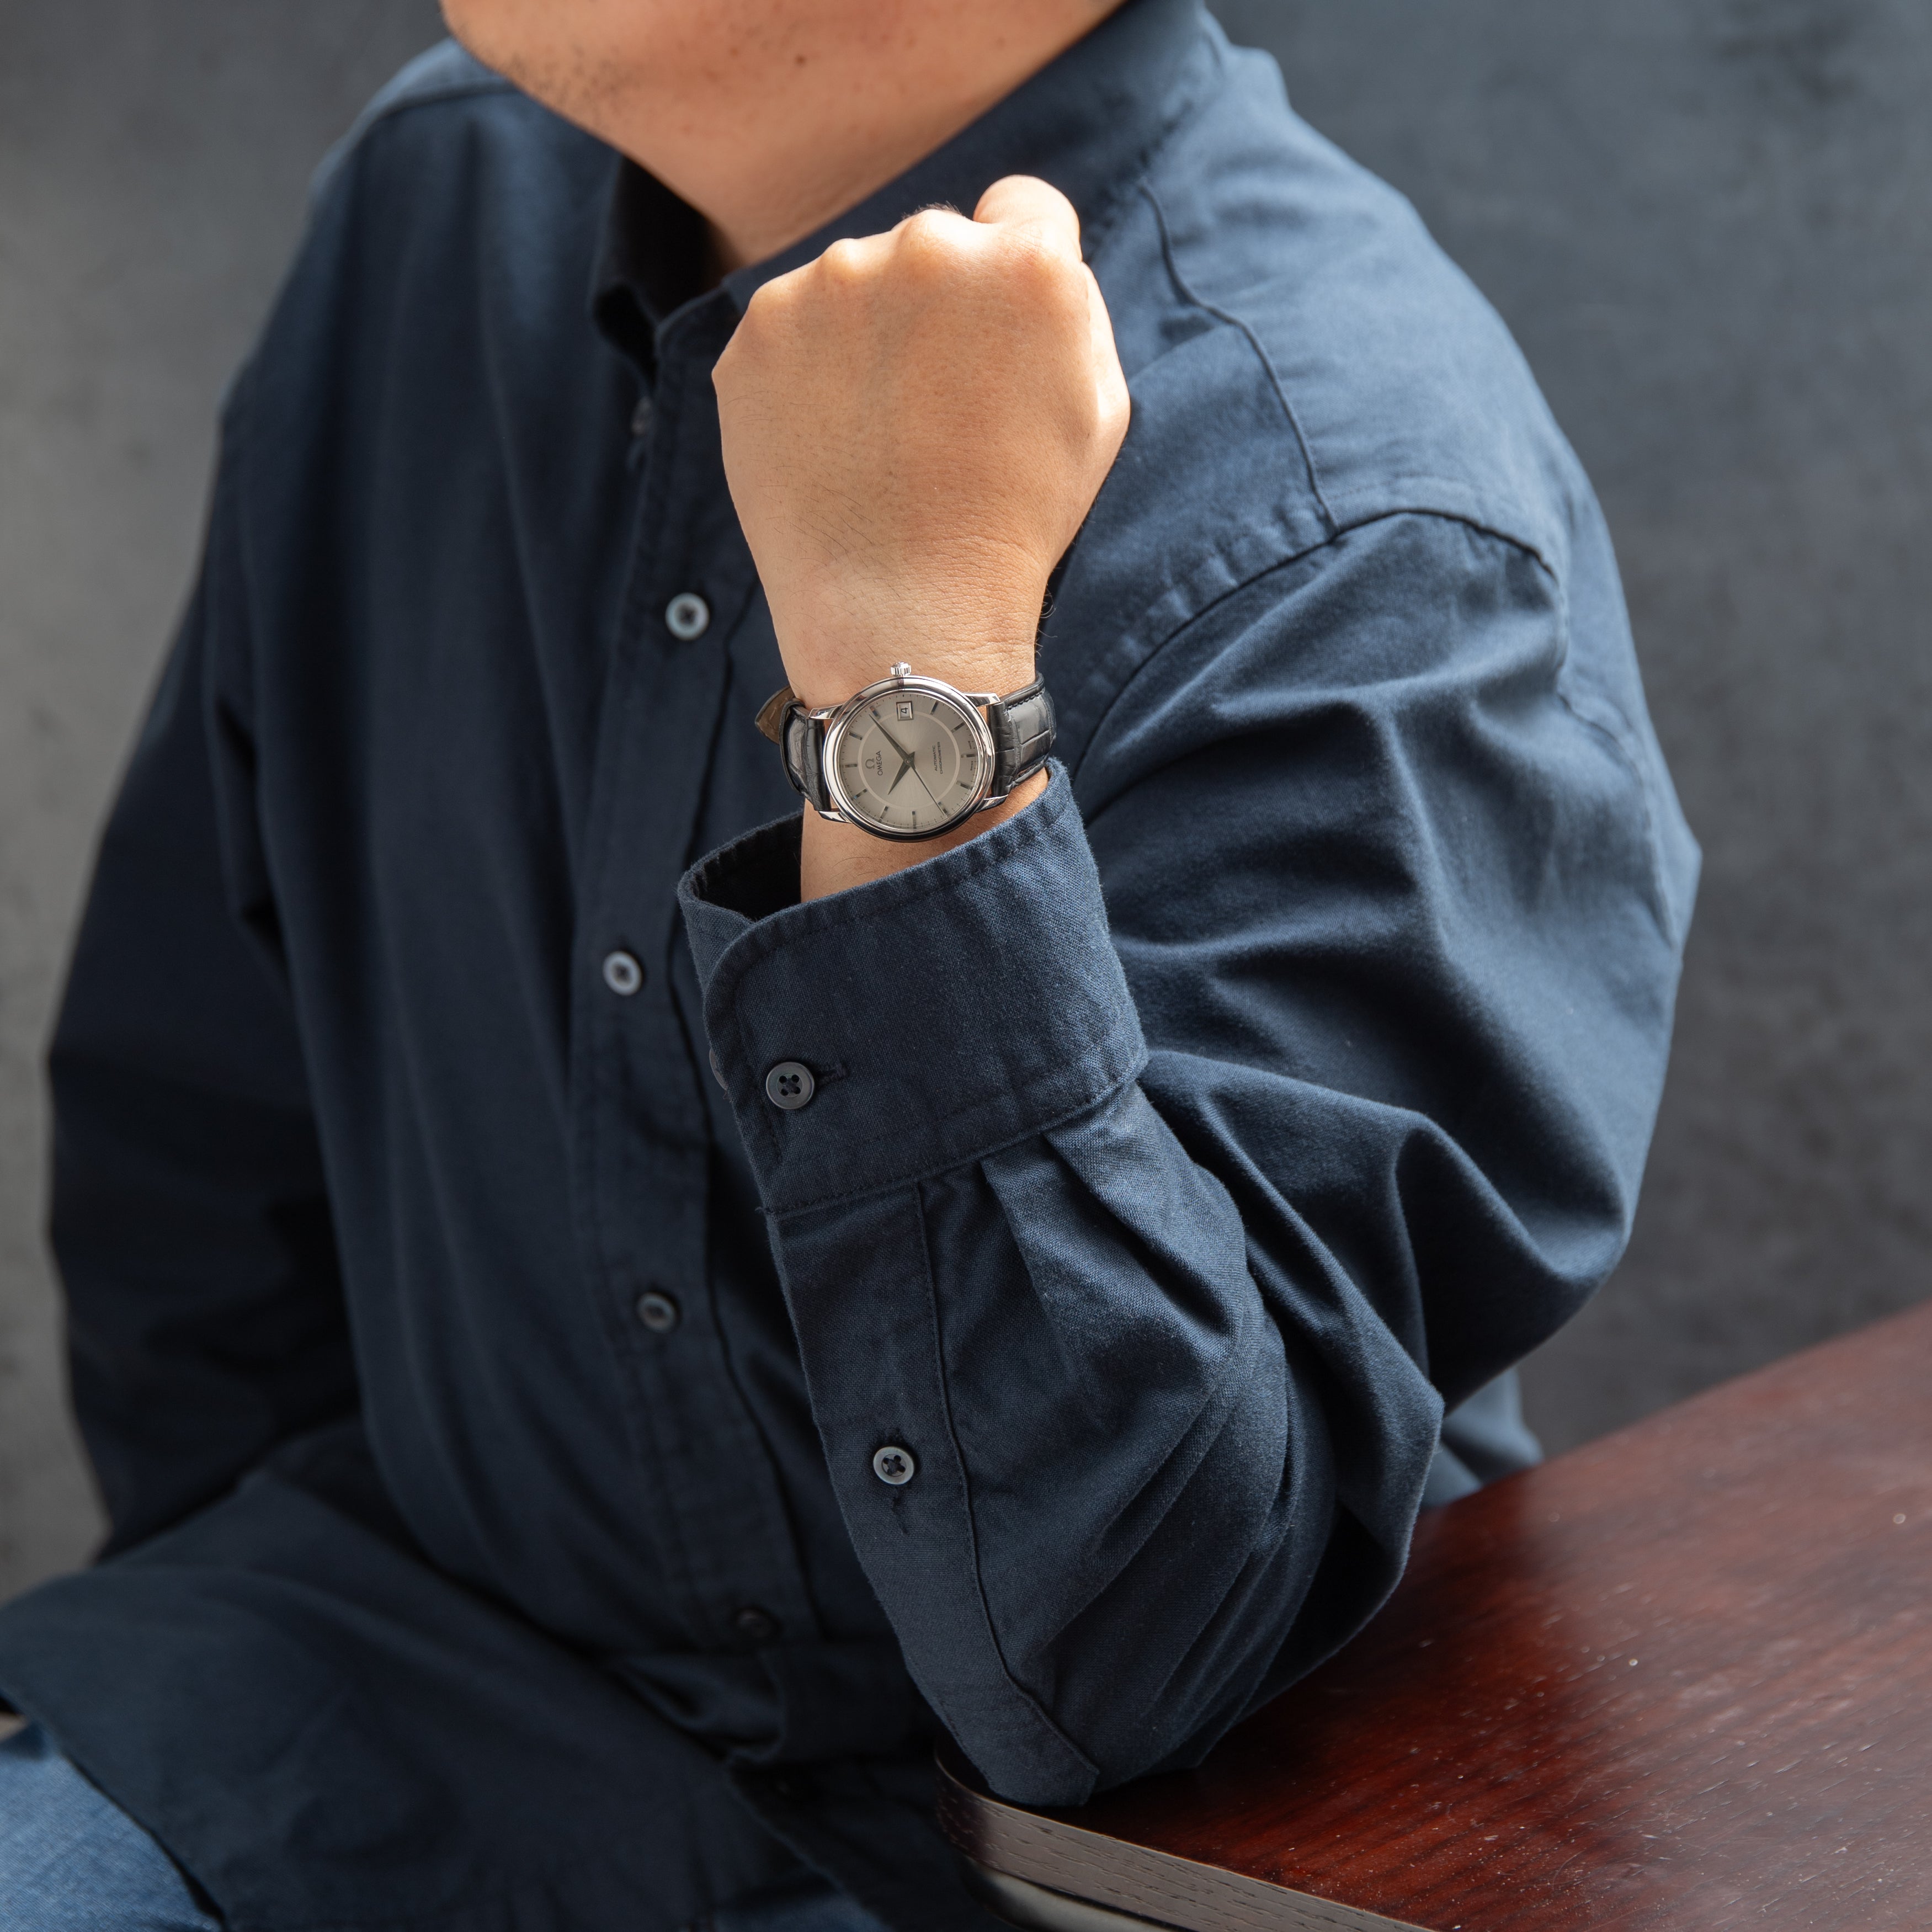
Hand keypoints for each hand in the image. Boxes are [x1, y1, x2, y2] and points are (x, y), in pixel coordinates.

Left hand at [714, 175, 1129, 716]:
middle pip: (936, 244)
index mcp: (1026, 263)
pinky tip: (831, 443)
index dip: (1017, 274)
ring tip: (882, 439)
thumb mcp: (1097, 409)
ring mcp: (830, 283)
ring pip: (857, 284)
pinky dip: (808, 374)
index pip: (1023, 209)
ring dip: (870, 337)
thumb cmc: (1015, 522)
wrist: (902, 611)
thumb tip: (1024, 254)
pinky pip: (793, 327)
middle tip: (939, 410)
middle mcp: (926, 247)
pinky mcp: (758, 330)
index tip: (999, 340)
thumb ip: (1070, 307)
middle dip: (940, 309)